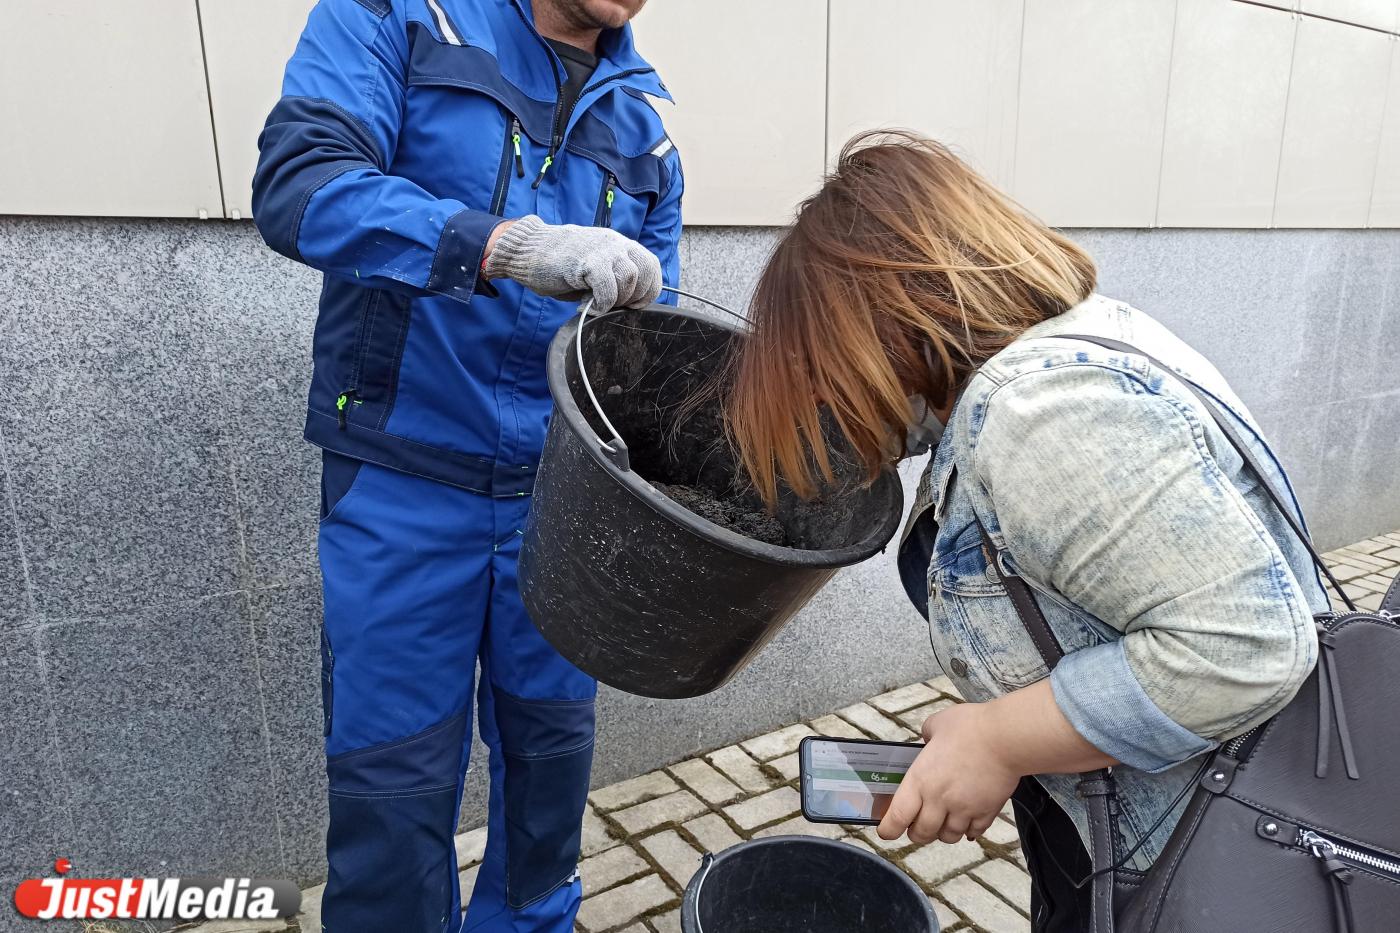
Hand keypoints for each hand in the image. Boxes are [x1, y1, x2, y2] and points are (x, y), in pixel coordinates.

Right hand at [483, 214, 661, 309]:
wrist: (528, 250)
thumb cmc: (559, 263)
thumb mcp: (595, 267)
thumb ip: (614, 277)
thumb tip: (628, 301)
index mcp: (619, 244)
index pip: (651, 265)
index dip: (649, 289)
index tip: (635, 304)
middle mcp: (614, 243)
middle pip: (643, 272)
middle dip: (633, 296)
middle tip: (613, 306)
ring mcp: (601, 249)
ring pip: (628, 278)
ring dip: (616, 299)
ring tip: (597, 304)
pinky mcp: (586, 261)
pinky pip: (607, 287)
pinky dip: (601, 303)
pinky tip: (587, 307)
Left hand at [877, 703, 1019, 844]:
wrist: (1005, 738)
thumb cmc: (971, 727)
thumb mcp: (937, 724)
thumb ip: (927, 735)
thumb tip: (929, 740)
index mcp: (920, 780)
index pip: (897, 817)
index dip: (888, 829)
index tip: (886, 831)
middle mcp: (939, 800)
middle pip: (922, 833)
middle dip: (917, 833)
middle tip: (917, 826)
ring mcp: (964, 809)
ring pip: (948, 837)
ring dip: (943, 833)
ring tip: (944, 822)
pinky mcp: (986, 812)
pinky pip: (974, 833)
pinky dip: (969, 831)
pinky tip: (968, 822)